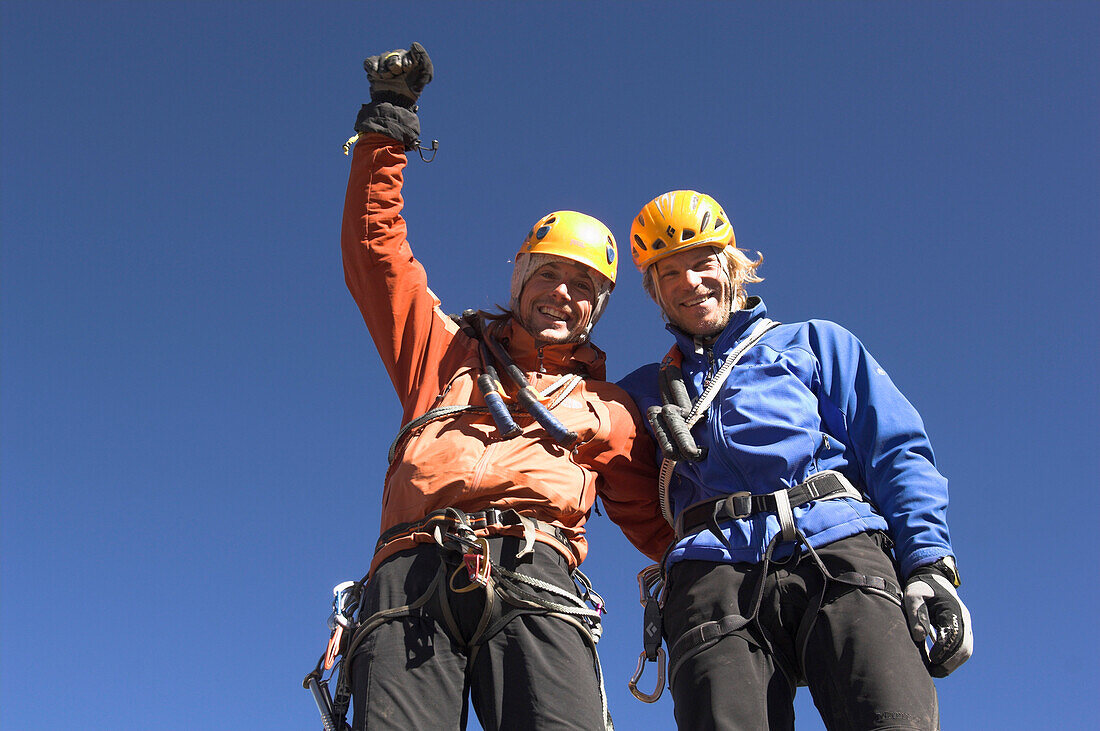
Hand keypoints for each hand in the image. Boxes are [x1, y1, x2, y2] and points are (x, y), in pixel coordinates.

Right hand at [363, 42, 432, 107]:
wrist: (395, 107)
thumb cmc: (410, 92)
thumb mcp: (424, 75)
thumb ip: (423, 59)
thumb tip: (413, 45)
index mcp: (409, 62)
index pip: (405, 54)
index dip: (405, 60)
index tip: (406, 69)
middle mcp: (397, 63)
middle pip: (393, 55)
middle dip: (394, 63)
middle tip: (395, 72)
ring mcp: (385, 67)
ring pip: (382, 58)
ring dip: (384, 67)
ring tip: (386, 76)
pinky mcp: (374, 72)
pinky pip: (370, 62)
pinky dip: (372, 65)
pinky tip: (376, 73)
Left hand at [904, 560, 972, 676]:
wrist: (933, 580)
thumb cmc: (921, 588)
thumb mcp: (913, 595)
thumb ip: (916, 614)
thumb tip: (919, 637)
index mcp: (952, 609)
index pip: (954, 635)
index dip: (943, 650)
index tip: (930, 659)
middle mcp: (964, 618)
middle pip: (964, 647)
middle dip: (949, 662)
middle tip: (933, 672)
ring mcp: (966, 625)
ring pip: (966, 650)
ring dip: (953, 663)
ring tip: (935, 671)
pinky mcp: (964, 630)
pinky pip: (963, 648)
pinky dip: (953, 659)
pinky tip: (938, 664)